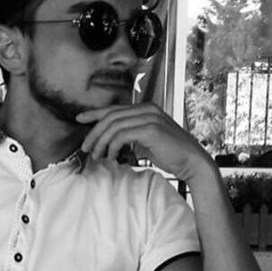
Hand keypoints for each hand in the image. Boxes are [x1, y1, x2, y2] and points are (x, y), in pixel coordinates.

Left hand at [76, 103, 213, 181]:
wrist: (192, 162)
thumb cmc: (170, 154)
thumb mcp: (146, 141)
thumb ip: (131, 136)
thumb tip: (111, 141)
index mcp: (145, 109)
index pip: (114, 109)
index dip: (94, 114)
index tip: (79, 119)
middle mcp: (146, 109)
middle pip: (110, 116)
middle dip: (94, 132)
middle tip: (85, 148)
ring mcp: (149, 118)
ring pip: (113, 126)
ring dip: (101, 142)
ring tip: (97, 156)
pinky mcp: (150, 130)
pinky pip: (121, 135)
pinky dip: (112, 146)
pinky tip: (111, 157)